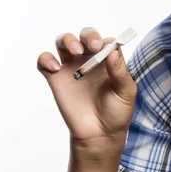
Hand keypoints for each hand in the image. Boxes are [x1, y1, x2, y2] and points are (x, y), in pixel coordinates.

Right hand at [37, 27, 137, 150]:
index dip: (105, 41)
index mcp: (108, 60)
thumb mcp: (126, 93)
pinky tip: (55, 67)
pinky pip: (45, 61)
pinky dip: (46, 58)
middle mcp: (90, 60)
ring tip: (75, 51)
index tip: (105, 48)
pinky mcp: (56, 78)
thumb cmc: (117, 112)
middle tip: (92, 47)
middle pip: (85, 36)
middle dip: (88, 36)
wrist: (99, 135)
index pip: (106, 41)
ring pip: (64, 42)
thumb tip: (113, 51)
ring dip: (67, 40)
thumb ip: (120, 72)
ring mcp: (72, 68)